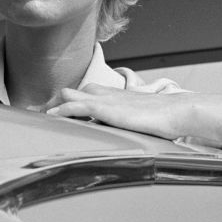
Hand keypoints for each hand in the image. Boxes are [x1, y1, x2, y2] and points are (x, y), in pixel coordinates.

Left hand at [47, 84, 191, 140]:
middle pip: (81, 91)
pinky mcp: (107, 108)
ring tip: (45, 114)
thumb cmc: (167, 118)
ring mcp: (107, 100)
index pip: (93, 93)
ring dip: (60, 105)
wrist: (176, 111)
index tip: (65, 109)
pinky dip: (65, 109)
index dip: (79, 99)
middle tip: (50, 113)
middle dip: (66, 100)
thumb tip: (137, 130)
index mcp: (120, 97)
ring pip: (76, 96)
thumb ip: (137, 123)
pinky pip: (79, 106)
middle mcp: (111, 95)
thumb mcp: (147, 119)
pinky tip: (54, 114)